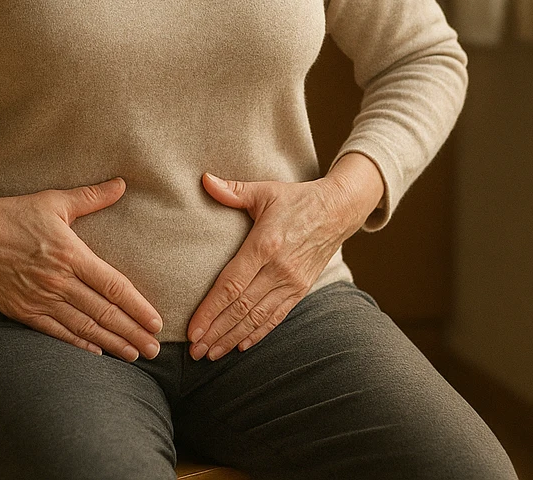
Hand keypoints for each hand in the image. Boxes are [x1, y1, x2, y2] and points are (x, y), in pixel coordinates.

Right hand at [0, 177, 163, 361]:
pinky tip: (96, 353)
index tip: (156, 322)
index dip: (138, 306)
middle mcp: (58, 281)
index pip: (114, 286)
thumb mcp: (53, 201)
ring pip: (84, 327)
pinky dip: (78, 344)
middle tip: (155, 350)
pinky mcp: (22, 311)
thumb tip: (121, 184)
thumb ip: (90, 197)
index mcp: (71, 254)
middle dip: (133, 332)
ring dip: (112, 343)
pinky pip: (56, 333)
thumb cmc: (11, 215)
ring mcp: (40, 299)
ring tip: (133, 356)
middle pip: (104, 312)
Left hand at [185, 158, 381, 360]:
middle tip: (193, 351)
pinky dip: (258, 333)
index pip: (232, 285)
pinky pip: (277, 317)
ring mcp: (292, 282)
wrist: (339, 210)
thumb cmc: (298, 199)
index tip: (192, 329)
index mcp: (265, 245)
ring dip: (232, 338)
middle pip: (241, 308)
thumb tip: (204, 179)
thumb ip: (233, 191)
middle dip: (216, 332)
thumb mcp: (265, 191)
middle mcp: (279, 269)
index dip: (210, 310)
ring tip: (210, 354)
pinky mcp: (301, 289)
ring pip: (257, 317)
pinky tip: (241, 346)